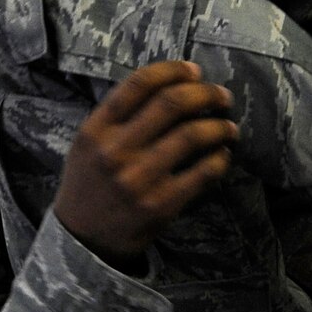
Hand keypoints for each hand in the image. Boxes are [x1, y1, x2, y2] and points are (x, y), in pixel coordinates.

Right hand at [53, 61, 235, 268]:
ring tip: (228, 127)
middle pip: (172, 103)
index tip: (194, 71)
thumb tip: (173, 84)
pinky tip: (222, 155)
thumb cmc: (90, 184)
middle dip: (206, 93)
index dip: (174, 70)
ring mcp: (138, 180)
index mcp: (95, 129)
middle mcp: (115, 151)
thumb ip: (118, 115)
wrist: (83, 241)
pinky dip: (220, 159)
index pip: (140, 83)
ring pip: (193, 136)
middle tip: (221, 96)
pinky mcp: (160, 206)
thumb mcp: (88, 144)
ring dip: (220, 126)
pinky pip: (202, 173)